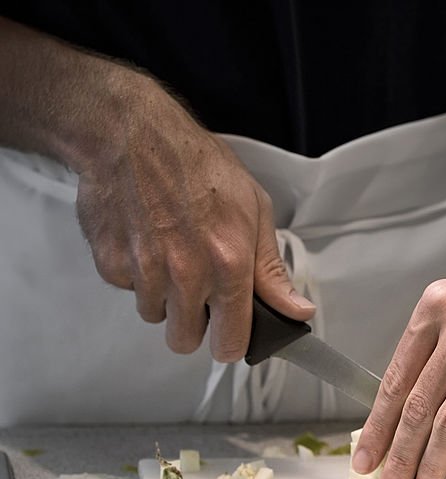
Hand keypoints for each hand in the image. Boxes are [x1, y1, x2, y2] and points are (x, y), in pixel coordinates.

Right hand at [76, 80, 314, 359]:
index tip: (227, 335)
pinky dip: (134, 274)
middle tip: (192, 291)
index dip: (229, 343)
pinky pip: (126, 290)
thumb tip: (298, 312)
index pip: (230, 342)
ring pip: (154, 315)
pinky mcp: (111, 264)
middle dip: (190, 324)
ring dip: (161, 296)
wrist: (130, 133)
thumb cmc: (197, 164)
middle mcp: (186, 275)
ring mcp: (145, 272)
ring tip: (166, 253)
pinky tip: (142, 239)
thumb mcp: (253, 209)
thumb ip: (272, 271)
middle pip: (184, 341)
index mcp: (229, 264)